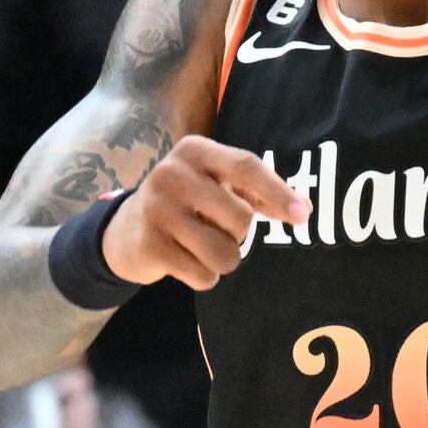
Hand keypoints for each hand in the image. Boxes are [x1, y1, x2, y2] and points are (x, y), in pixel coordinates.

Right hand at [102, 138, 307, 292]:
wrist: (124, 231)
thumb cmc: (186, 204)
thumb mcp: (217, 185)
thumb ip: (259, 194)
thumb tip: (303, 210)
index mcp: (195, 151)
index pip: (246, 167)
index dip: (278, 193)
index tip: (303, 216)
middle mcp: (172, 174)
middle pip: (241, 219)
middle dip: (239, 235)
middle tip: (215, 229)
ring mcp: (157, 209)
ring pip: (225, 253)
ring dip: (223, 260)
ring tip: (200, 247)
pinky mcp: (149, 245)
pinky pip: (203, 275)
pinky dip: (202, 276)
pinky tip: (183, 260)